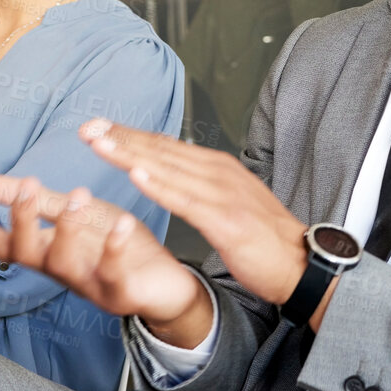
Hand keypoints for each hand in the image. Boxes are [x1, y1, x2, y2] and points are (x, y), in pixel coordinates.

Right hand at [0, 176, 211, 336]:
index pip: (11, 247)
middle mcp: (64, 272)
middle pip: (30, 255)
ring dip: (66, 229)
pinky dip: (115, 248)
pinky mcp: (121, 294)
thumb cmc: (120, 248)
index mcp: (52, 252)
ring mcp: (90, 286)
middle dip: (23, 222)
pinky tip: (122, 224)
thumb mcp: (81, 216)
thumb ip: (43, 204)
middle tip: (27, 188)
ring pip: (64, 265)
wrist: (167, 284)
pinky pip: (113, 274)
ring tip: (78, 194)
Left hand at [80, 119, 309, 305]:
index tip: (100, 128)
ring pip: (167, 170)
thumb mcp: (233, 202)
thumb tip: (176, 173)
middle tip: (87, 127)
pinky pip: (184, 201)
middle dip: (122, 138)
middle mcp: (219, 174)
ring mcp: (222, 195)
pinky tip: (136, 175)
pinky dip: (158, 186)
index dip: (131, 136)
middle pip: (162, 151)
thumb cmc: (267, 240)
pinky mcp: (225, 221)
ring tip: (99, 143)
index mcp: (219, 168)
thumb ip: (204, 186)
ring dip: (131, 154)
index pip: (167, 147)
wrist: (302, 264)